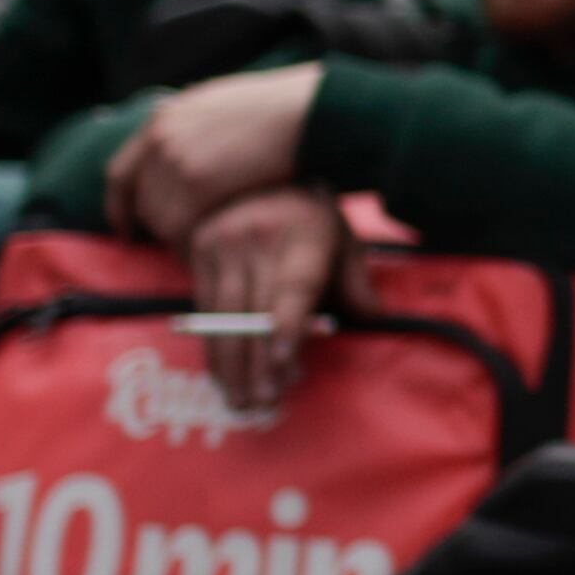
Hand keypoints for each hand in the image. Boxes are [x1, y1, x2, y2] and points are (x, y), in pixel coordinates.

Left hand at [105, 64, 325, 245]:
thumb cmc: (279, 110)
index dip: (119, 207)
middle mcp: (161, 139)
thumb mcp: (222, 107)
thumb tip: (189, 148)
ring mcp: (176, 161)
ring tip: (201, 251)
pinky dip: (190, 244)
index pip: (121, 173)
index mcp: (164, 119)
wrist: (302, 111)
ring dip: (177, 239)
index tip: (127, 229)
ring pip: (160, 220)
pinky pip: (180, 227)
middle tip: (180, 246)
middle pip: (143, 201)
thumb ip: (196, 128)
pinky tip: (209, 250)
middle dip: (158, 228)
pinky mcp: (197, 183)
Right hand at [181, 186, 353, 407]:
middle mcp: (258, 238)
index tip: (283, 363)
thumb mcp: (345, 242)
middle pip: (255, 312)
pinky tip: (222, 375)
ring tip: (241, 401)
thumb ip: (357, 284)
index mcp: (303, 235)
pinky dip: (213, 346)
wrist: (266, 171)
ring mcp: (223, 242)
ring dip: (231, 365)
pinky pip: (205, 308)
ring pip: (224, 316)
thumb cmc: (315, 219)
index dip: (287, 327)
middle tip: (263, 403)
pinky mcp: (198, 248)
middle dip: (258, 364)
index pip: (293, 288)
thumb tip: (376, 321)